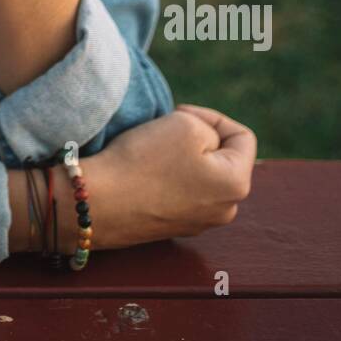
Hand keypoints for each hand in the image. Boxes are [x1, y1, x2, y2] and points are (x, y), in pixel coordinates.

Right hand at [59, 105, 257, 250]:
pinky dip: (167, 176)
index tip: (179, 113)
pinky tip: (144, 171)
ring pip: (200, 174)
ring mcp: (199, 222)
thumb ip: (210, 128)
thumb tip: (210, 145)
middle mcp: (226, 210)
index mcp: (236, 184)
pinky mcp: (173, 227)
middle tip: (167, 130)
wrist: (99, 202)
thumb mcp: (186, 123)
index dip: (211, 115)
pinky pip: (180, 191)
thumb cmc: (145, 159)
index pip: (241, 136)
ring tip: (154, 150)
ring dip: (182, 156)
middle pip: (222, 157)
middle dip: (198, 138)